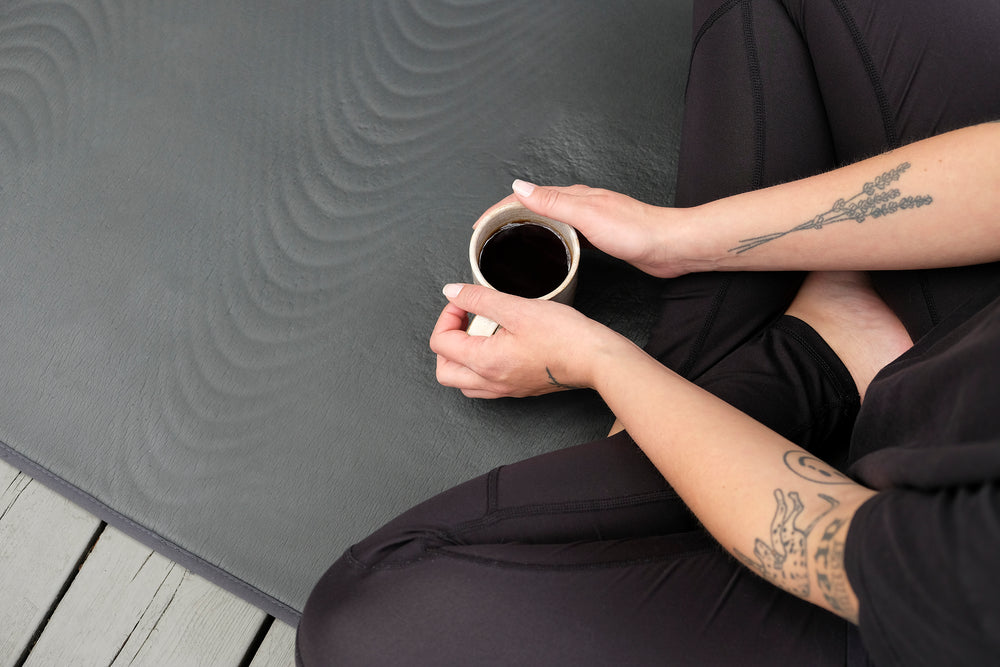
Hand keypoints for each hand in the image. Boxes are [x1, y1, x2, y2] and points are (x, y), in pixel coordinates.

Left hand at [430, 283, 619, 398]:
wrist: (595, 359)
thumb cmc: (564, 336)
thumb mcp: (517, 308)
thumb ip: (479, 298)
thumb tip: (452, 292)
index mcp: (484, 362)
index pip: (440, 343)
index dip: (447, 315)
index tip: (465, 301)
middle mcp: (490, 382)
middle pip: (444, 371)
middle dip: (447, 341)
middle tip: (465, 320)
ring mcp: (504, 389)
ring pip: (462, 382)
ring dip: (461, 357)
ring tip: (481, 333)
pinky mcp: (518, 389)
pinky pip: (484, 385)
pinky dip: (479, 366)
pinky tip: (498, 345)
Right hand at [483, 180, 695, 278]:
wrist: (670, 246)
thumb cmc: (637, 230)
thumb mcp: (587, 215)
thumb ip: (552, 201)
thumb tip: (519, 188)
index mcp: (573, 196)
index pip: (526, 198)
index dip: (499, 210)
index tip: (479, 226)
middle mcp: (580, 204)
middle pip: (534, 207)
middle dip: (507, 218)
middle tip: (486, 236)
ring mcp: (589, 220)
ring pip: (548, 221)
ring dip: (525, 228)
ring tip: (507, 243)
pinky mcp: (599, 236)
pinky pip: (563, 234)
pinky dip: (547, 239)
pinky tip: (547, 251)